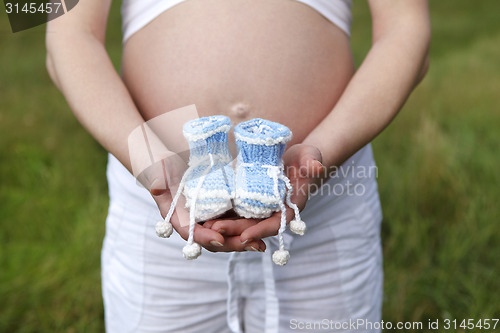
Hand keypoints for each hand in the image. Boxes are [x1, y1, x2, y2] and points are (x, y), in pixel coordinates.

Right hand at [143, 155, 265, 252]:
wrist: (169, 162)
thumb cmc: (161, 167)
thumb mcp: (158, 171)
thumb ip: (157, 180)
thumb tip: (156, 187)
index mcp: (178, 218)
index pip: (191, 232)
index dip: (205, 237)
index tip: (219, 238)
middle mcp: (194, 222)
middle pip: (213, 239)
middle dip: (232, 244)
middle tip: (250, 246)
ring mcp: (208, 218)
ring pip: (226, 234)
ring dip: (243, 241)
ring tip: (260, 244)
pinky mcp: (220, 210)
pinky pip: (233, 222)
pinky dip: (247, 228)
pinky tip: (262, 230)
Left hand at [208, 144, 324, 245]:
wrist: (294, 158)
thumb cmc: (305, 158)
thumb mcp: (310, 156)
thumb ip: (312, 161)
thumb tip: (317, 167)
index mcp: (289, 208)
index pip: (275, 224)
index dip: (260, 231)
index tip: (244, 236)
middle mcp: (273, 213)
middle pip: (253, 226)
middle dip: (234, 230)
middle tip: (215, 230)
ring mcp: (260, 210)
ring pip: (241, 222)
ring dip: (224, 226)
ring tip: (205, 226)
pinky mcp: (249, 202)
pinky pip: (235, 213)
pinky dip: (221, 216)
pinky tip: (204, 216)